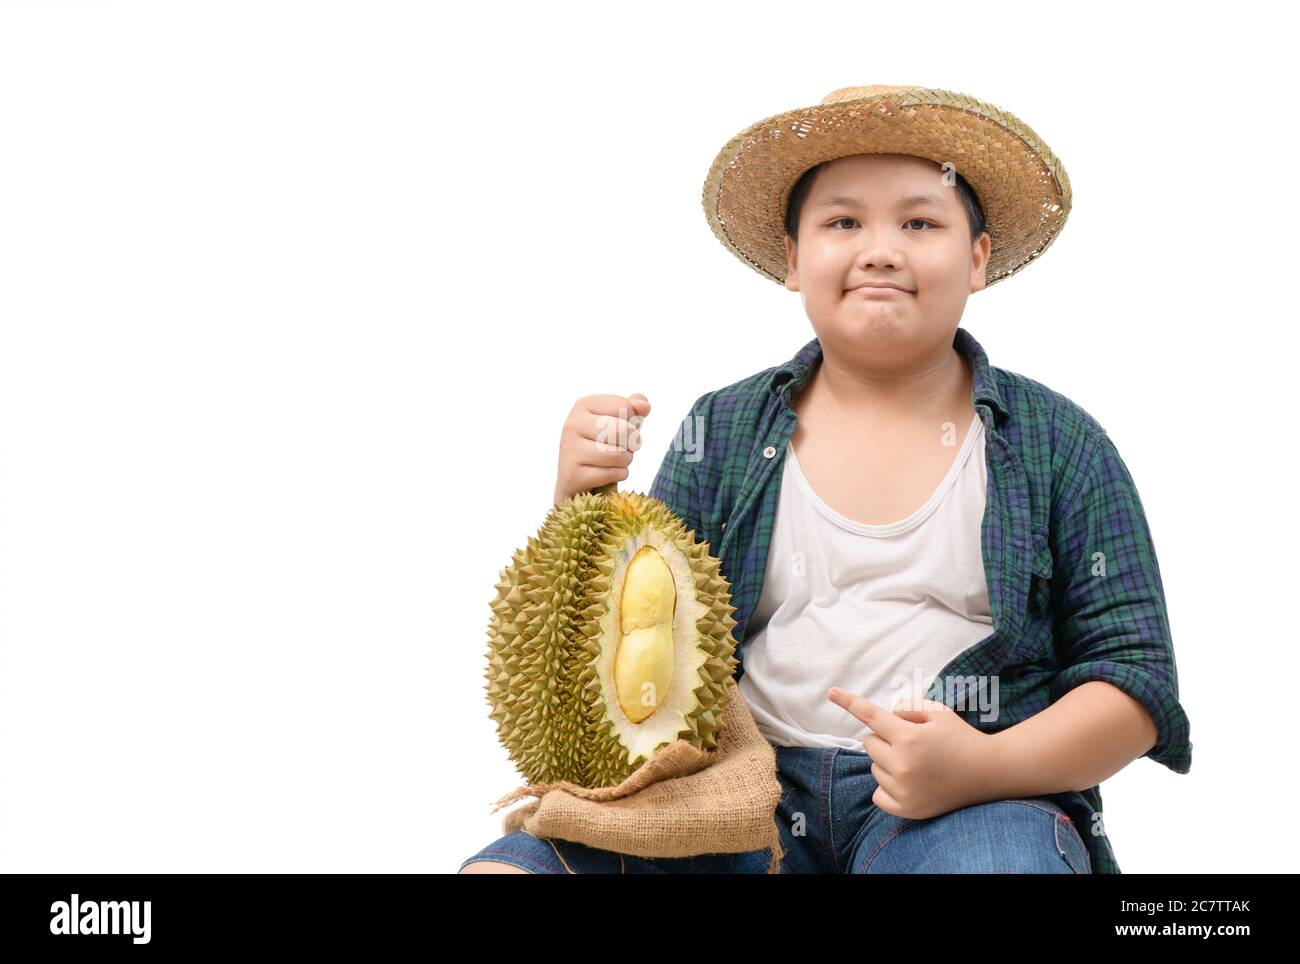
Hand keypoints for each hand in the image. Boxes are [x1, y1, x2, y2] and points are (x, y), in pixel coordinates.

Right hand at [554, 393, 650, 504]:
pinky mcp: (572, 474)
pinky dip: (618, 475)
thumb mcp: (617, 421)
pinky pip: (611, 474)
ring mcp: (570, 450)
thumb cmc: (601, 444)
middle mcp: (572, 424)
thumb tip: (644, 405)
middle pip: (623, 429)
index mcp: (583, 405)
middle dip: (632, 442)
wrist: (575, 476)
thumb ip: (632, 408)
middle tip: (625, 447)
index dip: (633, 421)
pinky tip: (610, 473)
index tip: (624, 430)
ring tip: (618, 460)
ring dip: (626, 460)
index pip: (624, 407)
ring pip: (618, 454)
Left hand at [827, 686, 994, 819]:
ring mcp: (903, 790)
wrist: (989, 774)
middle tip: (911, 743)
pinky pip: (877, 794)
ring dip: (888, 762)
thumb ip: (908, 707)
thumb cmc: (961, 738)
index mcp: (909, 737)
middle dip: (885, 739)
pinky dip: (887, 787)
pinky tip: (909, 782)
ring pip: (874, 767)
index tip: (831, 692)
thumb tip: (886, 715)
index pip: (871, 716)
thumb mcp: (938, 712)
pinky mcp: (907, 809)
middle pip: (869, 743)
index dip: (849, 702)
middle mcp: (903, 764)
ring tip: (917, 763)